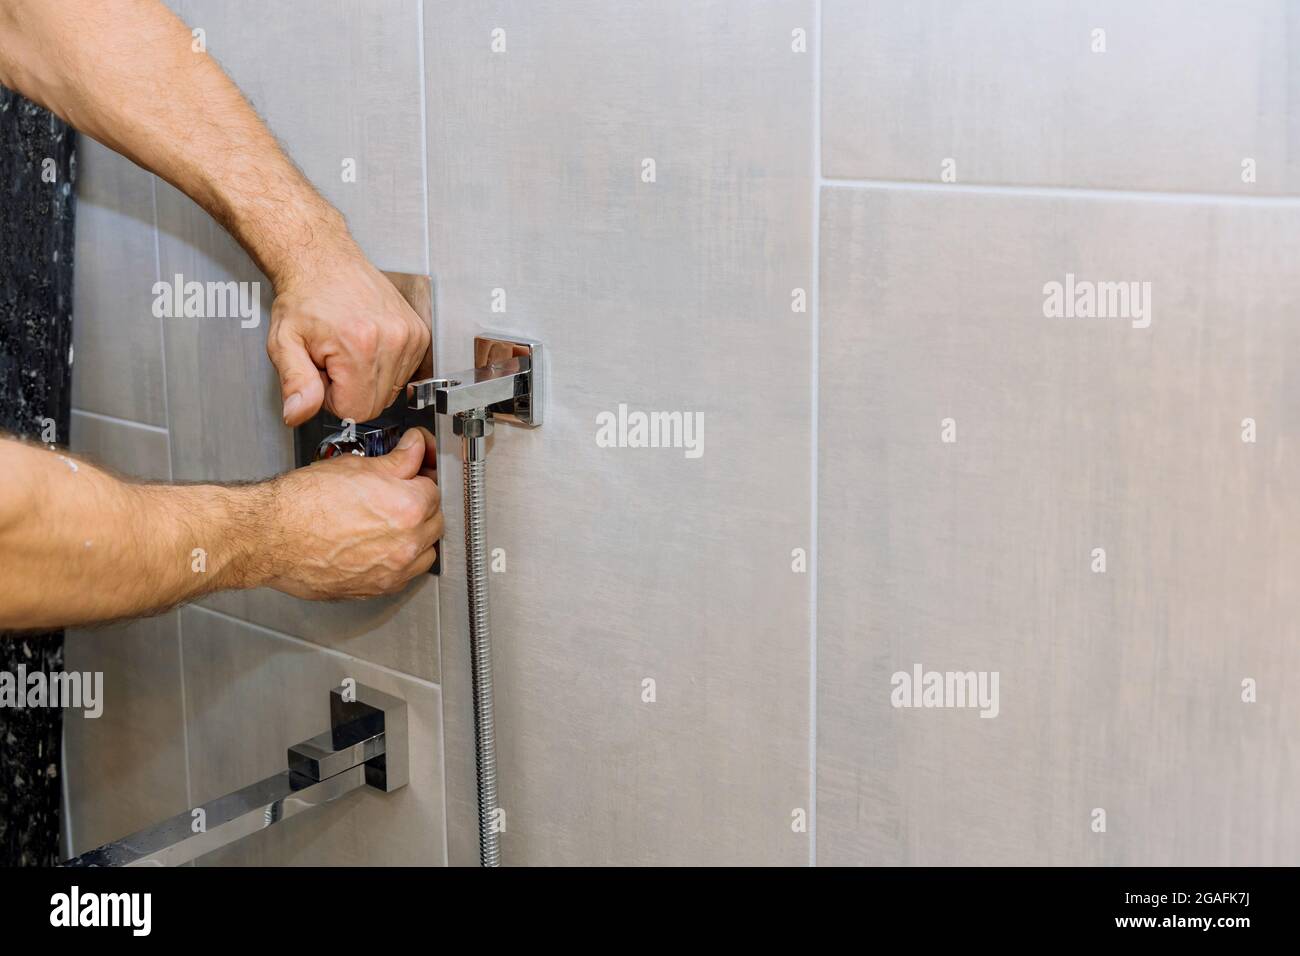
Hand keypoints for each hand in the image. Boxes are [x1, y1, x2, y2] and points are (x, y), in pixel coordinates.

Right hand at [263, 428, 441, 598]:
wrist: (271, 537)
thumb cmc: (303, 503)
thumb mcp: (356, 466)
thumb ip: (398, 459)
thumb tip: (415, 448)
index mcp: (407, 508)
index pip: (434, 488)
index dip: (421, 477)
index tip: (413, 473)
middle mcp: (406, 543)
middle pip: (434, 520)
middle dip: (421, 505)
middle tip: (401, 494)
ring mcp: (393, 571)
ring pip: (425, 551)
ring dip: (416, 536)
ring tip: (392, 522)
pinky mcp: (376, 589)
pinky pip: (404, 574)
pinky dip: (400, 560)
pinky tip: (381, 545)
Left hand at [267, 252, 430, 426]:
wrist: (324, 260)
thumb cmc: (304, 296)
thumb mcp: (284, 342)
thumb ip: (294, 382)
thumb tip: (297, 414)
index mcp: (359, 346)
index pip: (356, 411)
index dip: (333, 399)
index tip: (323, 374)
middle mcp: (392, 340)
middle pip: (377, 404)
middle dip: (351, 390)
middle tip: (334, 360)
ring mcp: (410, 336)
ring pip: (392, 390)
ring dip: (369, 378)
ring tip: (349, 349)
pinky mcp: (419, 333)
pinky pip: (405, 373)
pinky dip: (385, 366)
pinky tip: (368, 344)